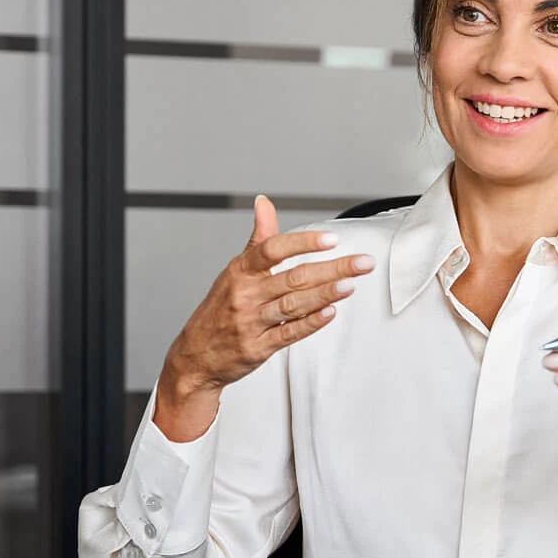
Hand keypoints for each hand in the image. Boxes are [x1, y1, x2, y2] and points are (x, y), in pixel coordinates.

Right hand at [153, 196, 373, 441]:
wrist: (196, 354)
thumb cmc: (220, 308)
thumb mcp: (235, 270)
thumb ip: (258, 238)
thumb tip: (264, 203)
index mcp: (240, 271)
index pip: (272, 250)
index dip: (302, 243)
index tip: (330, 239)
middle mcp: (245, 295)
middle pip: (293, 277)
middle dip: (332, 269)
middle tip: (361, 263)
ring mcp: (251, 322)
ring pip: (293, 305)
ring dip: (325, 294)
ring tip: (350, 284)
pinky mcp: (259, 347)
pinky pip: (289, 333)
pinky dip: (311, 322)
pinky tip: (330, 312)